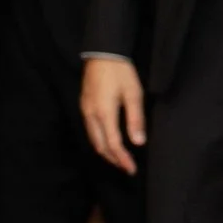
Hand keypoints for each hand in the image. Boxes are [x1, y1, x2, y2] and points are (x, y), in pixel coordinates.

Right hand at [81, 57, 145, 174]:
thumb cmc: (121, 72)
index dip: (123, 159)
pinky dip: (100, 141)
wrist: (102, 52)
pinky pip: (90, 130)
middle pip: (99, 145)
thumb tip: (138, 143)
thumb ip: (135, 119)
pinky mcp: (84, 105)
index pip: (113, 144)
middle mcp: (91, 115)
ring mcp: (85, 110)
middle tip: (127, 167)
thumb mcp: (134, 94)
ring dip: (106, 151)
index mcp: (104, 113)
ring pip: (93, 139)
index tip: (132, 170)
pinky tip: (109, 141)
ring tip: (119, 158)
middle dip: (113, 159)